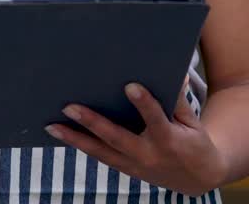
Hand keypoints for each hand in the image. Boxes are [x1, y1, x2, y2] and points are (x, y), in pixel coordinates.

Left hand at [46, 79, 227, 196]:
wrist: (197, 178)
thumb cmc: (195, 141)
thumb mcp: (192, 121)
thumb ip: (179, 98)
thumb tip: (172, 70)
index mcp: (169, 139)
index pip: (155, 119)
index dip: (144, 103)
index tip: (130, 85)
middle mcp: (147, 155)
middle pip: (115, 138)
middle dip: (91, 122)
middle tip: (69, 107)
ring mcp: (134, 165)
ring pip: (100, 151)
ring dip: (74, 139)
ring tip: (51, 126)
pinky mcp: (126, 169)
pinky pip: (100, 156)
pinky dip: (81, 145)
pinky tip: (63, 133)